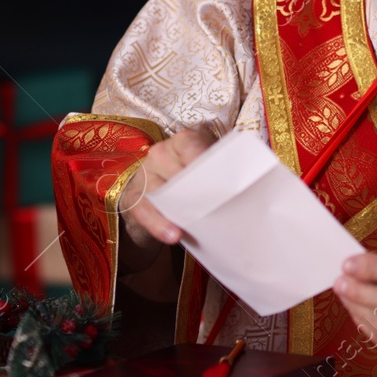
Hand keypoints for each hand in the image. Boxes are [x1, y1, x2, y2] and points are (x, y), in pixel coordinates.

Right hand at [120, 128, 214, 254]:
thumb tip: (242, 191)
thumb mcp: (205, 173)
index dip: (204, 161)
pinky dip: (158, 224)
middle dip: (194, 191)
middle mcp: (162, 152)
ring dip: (175, 211)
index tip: (218, 179)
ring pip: (159, 192)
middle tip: (210, 208)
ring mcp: (145, 173)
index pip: (192, 146)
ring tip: (184, 230)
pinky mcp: (133, 196)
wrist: (158, 196)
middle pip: (177, 172)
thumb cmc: (191, 182)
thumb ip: (218, 175)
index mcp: (184, 142)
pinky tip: (172, 235)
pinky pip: (144, 210)